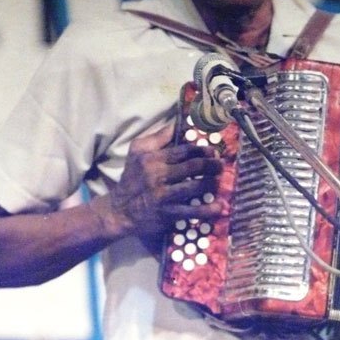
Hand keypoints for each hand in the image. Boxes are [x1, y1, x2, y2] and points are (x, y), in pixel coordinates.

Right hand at [105, 123, 223, 237]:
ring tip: (219, 181)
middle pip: (194, 167)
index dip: (202, 150)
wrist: (119, 211)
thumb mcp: (137, 152)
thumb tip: (178, 124)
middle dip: (212, 165)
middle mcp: (158, 176)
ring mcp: (164, 196)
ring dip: (212, 183)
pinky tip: (219, 207)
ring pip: (196, 186)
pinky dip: (208, 209)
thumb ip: (158, 137)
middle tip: (220, 165)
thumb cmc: (132, 178)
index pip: (184, 151)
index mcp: (153, 159)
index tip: (212, 152)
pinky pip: (192, 211)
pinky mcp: (168, 214)